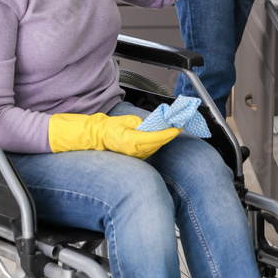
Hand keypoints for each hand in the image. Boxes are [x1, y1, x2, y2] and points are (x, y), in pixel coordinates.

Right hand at [48, 112, 180, 158]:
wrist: (99, 138)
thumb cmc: (109, 128)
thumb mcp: (126, 120)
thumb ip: (140, 123)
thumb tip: (152, 124)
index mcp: (133, 141)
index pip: (156, 137)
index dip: (169, 132)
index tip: (178, 127)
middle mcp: (136, 151)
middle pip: (159, 143)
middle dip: (169, 134)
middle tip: (179, 123)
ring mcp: (137, 156)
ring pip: (156, 147)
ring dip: (164, 138)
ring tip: (172, 127)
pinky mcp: (137, 156)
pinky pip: (151, 149)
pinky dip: (158, 141)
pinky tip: (161, 135)